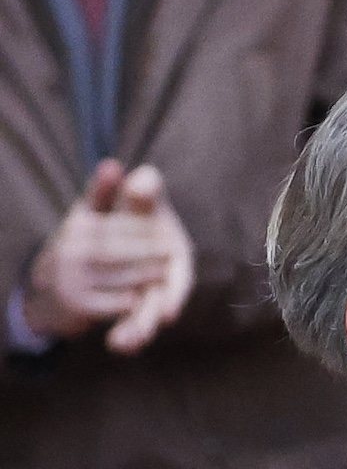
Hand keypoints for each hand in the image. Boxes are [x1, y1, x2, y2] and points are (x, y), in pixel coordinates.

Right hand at [22, 160, 194, 352]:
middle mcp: (70, 249)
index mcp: (78, 225)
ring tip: (163, 271)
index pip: (121, 223)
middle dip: (149, 251)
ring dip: (145, 275)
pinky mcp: (77, 304)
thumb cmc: (83, 243)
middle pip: (124, 250)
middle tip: (170, 251)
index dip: (145, 227)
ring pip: (122, 277)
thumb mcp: (90, 214)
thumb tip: (112, 164)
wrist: (54, 288)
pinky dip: (130, 299)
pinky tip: (142, 295)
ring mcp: (71, 278)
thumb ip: (105, 191)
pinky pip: (115, 302)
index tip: (165, 228)